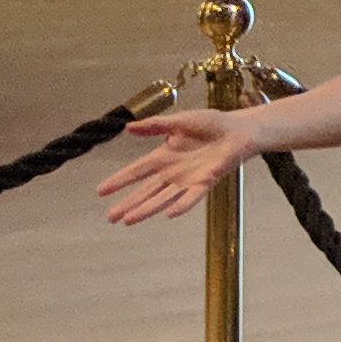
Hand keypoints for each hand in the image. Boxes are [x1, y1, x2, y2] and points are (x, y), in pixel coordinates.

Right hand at [97, 107, 265, 223]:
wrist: (240, 129)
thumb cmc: (212, 124)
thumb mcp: (180, 121)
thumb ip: (156, 125)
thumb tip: (128, 127)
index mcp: (164, 156)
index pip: (136, 170)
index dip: (119, 180)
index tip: (100, 191)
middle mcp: (173, 172)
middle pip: (146, 190)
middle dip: (128, 204)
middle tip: (110, 217)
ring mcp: (189, 179)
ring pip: (163, 198)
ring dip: (147, 209)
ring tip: (129, 220)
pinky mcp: (207, 181)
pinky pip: (192, 196)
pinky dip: (181, 205)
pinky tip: (168, 214)